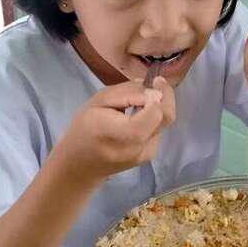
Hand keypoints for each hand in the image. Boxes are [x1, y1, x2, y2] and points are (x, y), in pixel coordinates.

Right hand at [53, 77, 175, 180]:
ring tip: (139, 102)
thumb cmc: (83, 129)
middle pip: (167, 117)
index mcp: (124, 133)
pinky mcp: (148, 156)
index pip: (155, 111)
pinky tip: (135, 118)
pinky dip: (151, 119)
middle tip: (156, 83)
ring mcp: (146, 154)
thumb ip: (127, 93)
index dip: (157, 93)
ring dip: (157, 107)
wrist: (79, 165)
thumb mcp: (97, 101)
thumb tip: (154, 90)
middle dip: (166, 96)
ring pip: (164, 123)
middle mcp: (140, 147)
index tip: (151, 81)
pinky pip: (157, 131)